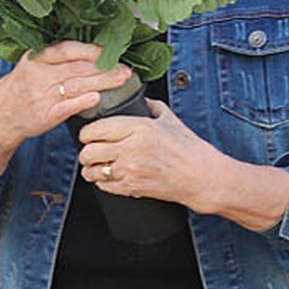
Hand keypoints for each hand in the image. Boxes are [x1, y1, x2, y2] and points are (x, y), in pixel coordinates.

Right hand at [0, 44, 130, 184]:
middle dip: (104, 67)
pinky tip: (97, 98)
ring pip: (76, 85)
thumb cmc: (22, 88)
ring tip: (121, 80)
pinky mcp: (45, 115)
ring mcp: (42, 96)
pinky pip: (66, 107)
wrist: (0, 116)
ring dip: (101, 82)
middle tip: (125, 68)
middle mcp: (38, 75)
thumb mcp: (33, 65)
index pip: (67, 49)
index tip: (111, 50)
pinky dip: (82, 102)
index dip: (91, 50)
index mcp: (36, 58)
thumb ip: (58, 58)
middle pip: (77, 67)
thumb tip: (93, 50)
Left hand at [78, 100, 230, 210]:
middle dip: (86, 151)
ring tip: (95, 166)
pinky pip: (104, 186)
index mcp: (139, 128)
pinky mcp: (132, 188)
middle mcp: (131, 149)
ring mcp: (130, 170)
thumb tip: (142, 100)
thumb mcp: (170, 120)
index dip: (87, 132)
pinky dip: (102, 182)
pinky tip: (108, 177)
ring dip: (91, 169)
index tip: (88, 134)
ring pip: (93, 171)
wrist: (202, 177)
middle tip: (90, 150)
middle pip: (89, 151)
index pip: (97, 129)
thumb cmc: (189, 149)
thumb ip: (152, 107)